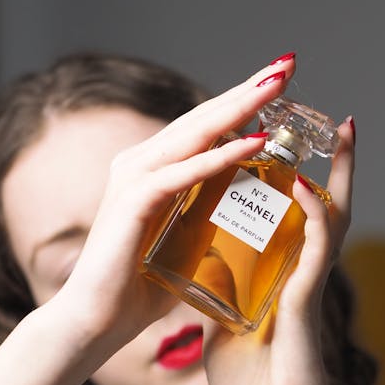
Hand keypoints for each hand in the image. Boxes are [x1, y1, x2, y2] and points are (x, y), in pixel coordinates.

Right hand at [0, 59, 295, 384]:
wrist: (97, 320)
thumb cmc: (139, 286)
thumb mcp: (186, 241)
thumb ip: (208, 215)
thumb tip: (243, 201)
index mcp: (153, 169)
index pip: (205, 126)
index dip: (243, 101)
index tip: (280, 80)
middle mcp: (139, 164)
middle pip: (203, 117)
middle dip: (248, 89)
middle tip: (287, 64)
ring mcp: (133, 179)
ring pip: (194, 133)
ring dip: (238, 108)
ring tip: (277, 86)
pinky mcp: (132, 202)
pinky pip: (183, 173)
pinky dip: (219, 157)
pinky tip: (253, 143)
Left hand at [203, 116, 355, 384]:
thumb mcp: (224, 326)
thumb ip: (219, 296)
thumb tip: (199, 275)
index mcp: (279, 277)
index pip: (289, 216)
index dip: (289, 177)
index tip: (283, 139)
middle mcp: (299, 274)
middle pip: (321, 205)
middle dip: (329, 161)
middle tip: (332, 117)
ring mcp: (306, 287)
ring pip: (331, 218)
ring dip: (334, 172)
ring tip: (339, 129)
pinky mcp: (306, 304)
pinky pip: (316, 250)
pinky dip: (314, 214)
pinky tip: (306, 184)